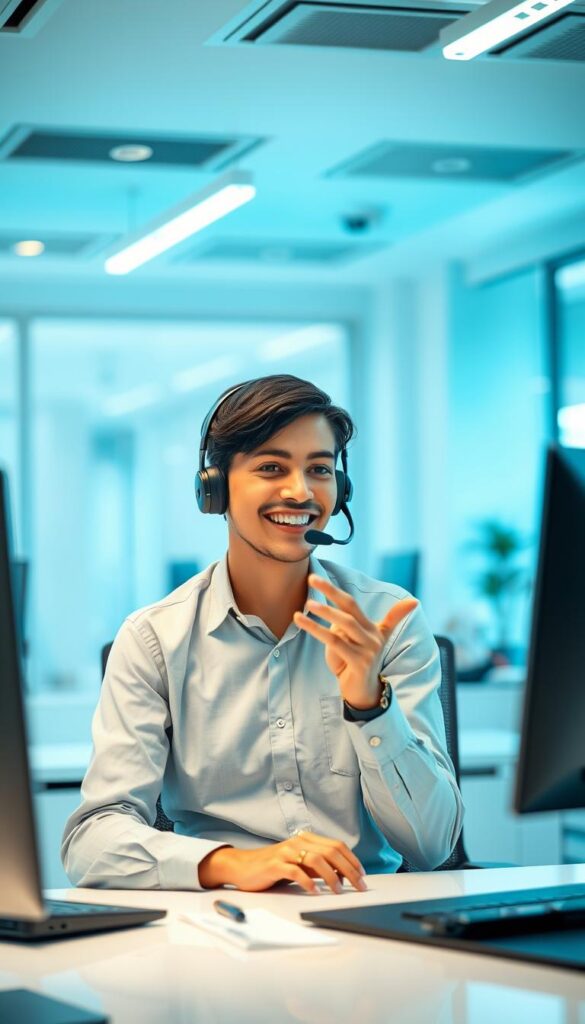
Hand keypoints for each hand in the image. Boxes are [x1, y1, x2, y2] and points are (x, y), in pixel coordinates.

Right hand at [198, 831, 366, 894]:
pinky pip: (296, 871)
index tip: (362, 875)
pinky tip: (315, 892)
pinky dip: (309, 882)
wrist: (244, 866)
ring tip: (339, 891)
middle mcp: (299, 842)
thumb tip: (343, 875)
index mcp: (307, 839)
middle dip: (349, 870)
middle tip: (360, 886)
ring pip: (317, 860)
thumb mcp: (300, 864)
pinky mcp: (275, 864)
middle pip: (331, 852)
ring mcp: (286, 852)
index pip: (337, 845)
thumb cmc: (274, 866)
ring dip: (332, 877)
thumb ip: (318, 866)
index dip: (352, 860)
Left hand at [293, 575, 417, 709]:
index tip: (314, 577)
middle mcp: (373, 636)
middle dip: (331, 592)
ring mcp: (369, 649)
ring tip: (307, 604)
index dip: (334, 590)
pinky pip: (336, 642)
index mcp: (372, 628)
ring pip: (345, 624)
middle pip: (350, 608)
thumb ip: (351, 623)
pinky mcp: (360, 662)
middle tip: (311, 579)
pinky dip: (318, 631)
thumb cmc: (354, 663)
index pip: (351, 603)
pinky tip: (303, 623)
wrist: (362, 692)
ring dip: (325, 612)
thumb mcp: (355, 642)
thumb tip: (335, 611)